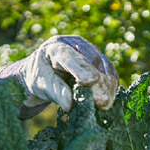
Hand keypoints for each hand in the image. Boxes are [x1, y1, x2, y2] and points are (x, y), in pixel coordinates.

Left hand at [0, 35, 118, 117]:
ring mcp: (90, 51)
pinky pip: (110, 75)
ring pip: (106, 68)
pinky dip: (110, 89)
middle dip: (99, 83)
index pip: (70, 57)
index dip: (81, 69)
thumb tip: (70, 105)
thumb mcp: (39, 85)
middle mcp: (75, 44)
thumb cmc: (39, 77)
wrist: (43, 74)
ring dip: (107, 88)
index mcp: (55, 47)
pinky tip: (106, 101)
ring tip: (102, 105)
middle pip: (93, 62)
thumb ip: (55, 92)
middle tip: (101, 103)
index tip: (90, 82)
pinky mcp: (100, 62)